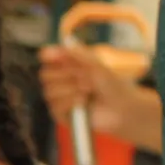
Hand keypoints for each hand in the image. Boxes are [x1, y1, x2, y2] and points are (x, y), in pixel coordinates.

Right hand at [38, 43, 162, 152]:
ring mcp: (58, 98)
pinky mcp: (60, 114)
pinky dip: (71, 101)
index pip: (47, 58)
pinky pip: (56, 106)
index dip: (48, 56)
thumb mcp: (94, 64)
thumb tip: (49, 49)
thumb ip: (74, 54)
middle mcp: (59, 82)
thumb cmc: (110, 85)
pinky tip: (84, 101)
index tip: (51, 55)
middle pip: (45, 75)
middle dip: (65, 75)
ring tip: (89, 90)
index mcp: (65, 66)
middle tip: (85, 76)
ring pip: (50, 91)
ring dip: (71, 89)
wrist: (120, 107)